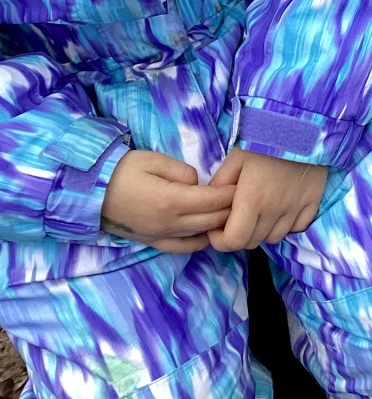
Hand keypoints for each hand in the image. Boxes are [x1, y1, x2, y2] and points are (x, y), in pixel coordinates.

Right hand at [100, 149, 235, 253]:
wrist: (89, 193)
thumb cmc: (122, 171)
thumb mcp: (154, 160)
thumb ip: (183, 171)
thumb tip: (199, 182)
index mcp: (172, 200)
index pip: (214, 200)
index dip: (232, 192)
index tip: (244, 184)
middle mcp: (169, 223)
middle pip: (212, 220)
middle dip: (231, 209)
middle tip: (242, 198)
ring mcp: (160, 236)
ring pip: (201, 236)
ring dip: (218, 226)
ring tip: (229, 213)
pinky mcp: (152, 242)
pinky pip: (182, 247)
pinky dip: (199, 241)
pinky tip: (207, 232)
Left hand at [207, 147, 327, 251]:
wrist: (304, 125)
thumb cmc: (265, 139)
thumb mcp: (235, 158)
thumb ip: (220, 184)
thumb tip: (213, 204)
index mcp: (251, 201)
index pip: (233, 241)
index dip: (220, 240)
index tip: (217, 227)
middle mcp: (274, 211)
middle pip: (252, 242)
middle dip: (239, 234)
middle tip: (237, 216)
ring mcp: (296, 209)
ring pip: (274, 238)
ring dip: (262, 231)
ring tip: (259, 213)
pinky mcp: (313, 203)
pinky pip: (297, 228)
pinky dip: (286, 226)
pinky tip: (281, 211)